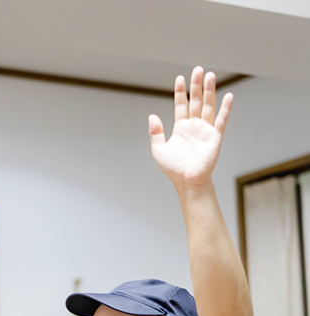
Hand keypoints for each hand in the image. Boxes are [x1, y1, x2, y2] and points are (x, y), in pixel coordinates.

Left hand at [149, 66, 231, 190]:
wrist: (187, 181)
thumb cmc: (173, 168)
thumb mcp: (159, 149)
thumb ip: (155, 132)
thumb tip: (152, 115)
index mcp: (181, 128)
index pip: (181, 105)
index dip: (180, 92)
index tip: (180, 78)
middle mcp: (194, 126)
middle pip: (195, 101)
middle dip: (196, 86)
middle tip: (198, 70)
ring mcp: (205, 130)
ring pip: (208, 106)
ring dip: (209, 91)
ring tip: (210, 75)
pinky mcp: (215, 136)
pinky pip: (221, 120)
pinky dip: (225, 108)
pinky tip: (228, 96)